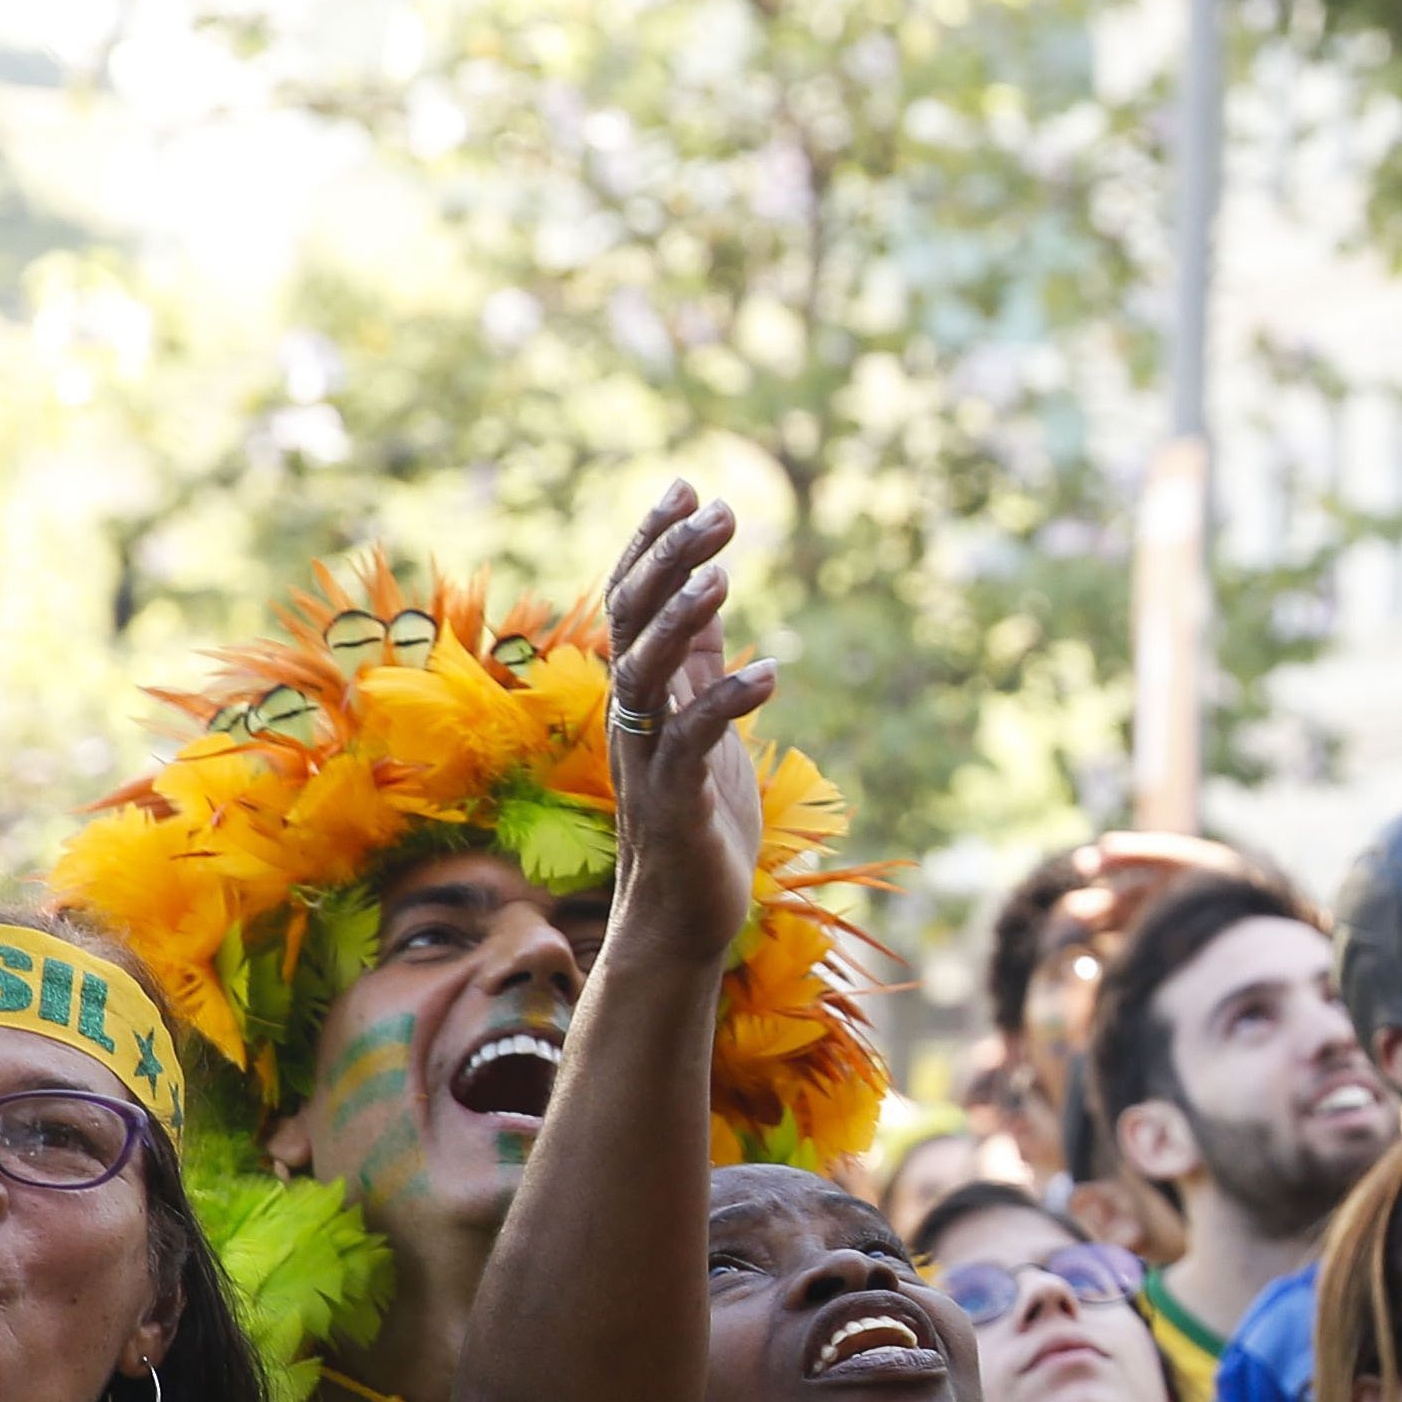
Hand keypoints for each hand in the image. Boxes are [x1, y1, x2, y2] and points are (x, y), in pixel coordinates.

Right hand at [603, 481, 776, 963]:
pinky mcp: (674, 802)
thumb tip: (708, 583)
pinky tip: (770, 673)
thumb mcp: (702, 718)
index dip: (654, 540)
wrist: (683, 915)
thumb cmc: (697, 815)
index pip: (632, 598)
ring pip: (646, 673)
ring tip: (724, 577)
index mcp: (639, 692)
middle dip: (671, 560)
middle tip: (719, 511)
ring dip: (682, 622)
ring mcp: (647, 758)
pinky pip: (690, 742)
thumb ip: (701, 656)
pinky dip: (726, 703)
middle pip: (632, 619)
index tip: (689, 486)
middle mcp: (631, 716)